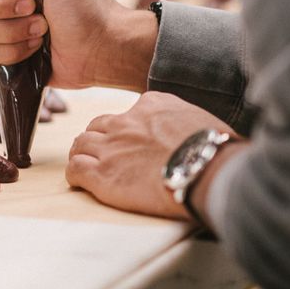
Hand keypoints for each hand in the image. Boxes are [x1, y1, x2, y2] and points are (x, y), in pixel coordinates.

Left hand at [68, 92, 239, 220]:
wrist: (207, 169)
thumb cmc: (214, 149)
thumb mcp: (199, 119)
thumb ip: (182, 120)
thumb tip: (191, 133)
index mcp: (150, 105)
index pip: (127, 112)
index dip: (127, 129)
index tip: (134, 142)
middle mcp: (125, 122)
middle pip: (98, 126)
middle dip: (99, 139)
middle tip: (104, 154)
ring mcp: (111, 148)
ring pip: (80, 144)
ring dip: (82, 154)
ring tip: (87, 166)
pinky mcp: (102, 174)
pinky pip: (75, 169)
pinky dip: (75, 175)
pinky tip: (82, 183)